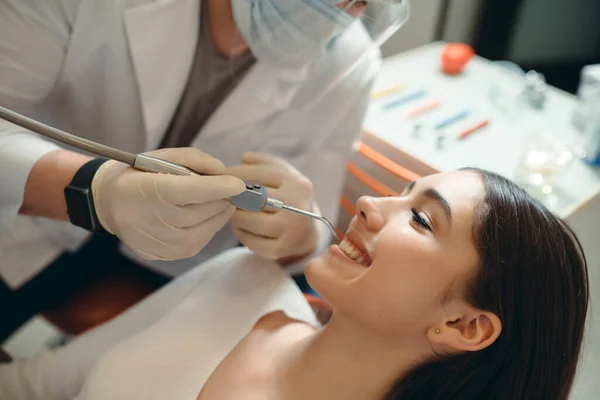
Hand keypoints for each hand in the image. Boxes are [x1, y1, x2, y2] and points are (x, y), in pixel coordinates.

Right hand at [91, 148, 245, 259]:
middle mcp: (149, 219)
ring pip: (202, 231)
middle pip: (200, 212)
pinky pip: (195, 244)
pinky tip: (205, 217)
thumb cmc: (139, 174)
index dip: (219, 188)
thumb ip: (195, 160)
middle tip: (231, 190)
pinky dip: (207, 229)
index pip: (191, 191)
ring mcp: (155, 241)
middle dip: (222, 201)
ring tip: (220, 202)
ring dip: (218, 216)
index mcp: (147, 189)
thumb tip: (223, 173)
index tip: (239, 184)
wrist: (108, 202)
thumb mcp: (162, 157)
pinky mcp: (161, 254)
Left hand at [226, 152, 318, 260]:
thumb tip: (243, 157)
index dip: (237, 172)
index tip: (221, 173)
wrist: (307, 233)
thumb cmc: (290, 199)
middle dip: (234, 194)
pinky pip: (249, 240)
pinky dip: (239, 231)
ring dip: (234, 213)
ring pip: (248, 219)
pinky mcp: (279, 250)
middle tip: (222, 193)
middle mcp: (297, 209)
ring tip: (232, 209)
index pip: (262, 174)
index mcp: (299, 186)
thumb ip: (265, 163)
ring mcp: (289, 232)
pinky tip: (240, 225)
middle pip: (254, 198)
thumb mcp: (285, 176)